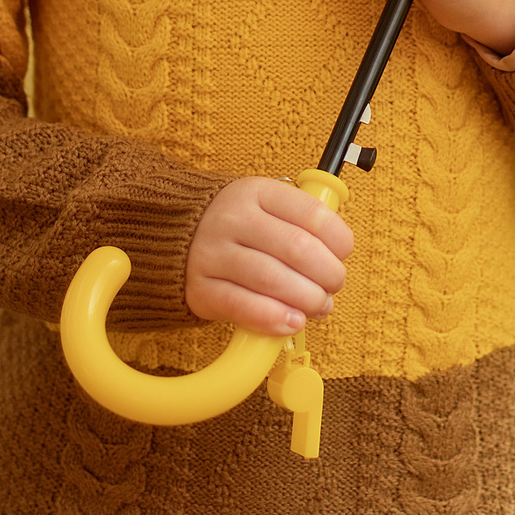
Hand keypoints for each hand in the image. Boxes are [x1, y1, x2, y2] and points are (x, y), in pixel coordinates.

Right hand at [184, 177, 353, 335]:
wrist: (171, 234)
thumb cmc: (236, 225)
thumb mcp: (265, 205)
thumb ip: (300, 221)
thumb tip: (338, 253)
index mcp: (256, 192)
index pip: (312, 213)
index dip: (338, 239)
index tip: (343, 254)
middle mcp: (233, 218)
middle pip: (297, 249)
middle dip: (328, 274)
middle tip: (333, 286)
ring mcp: (212, 253)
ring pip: (272, 279)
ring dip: (307, 300)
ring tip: (318, 306)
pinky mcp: (200, 288)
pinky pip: (242, 306)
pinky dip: (274, 318)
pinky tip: (292, 322)